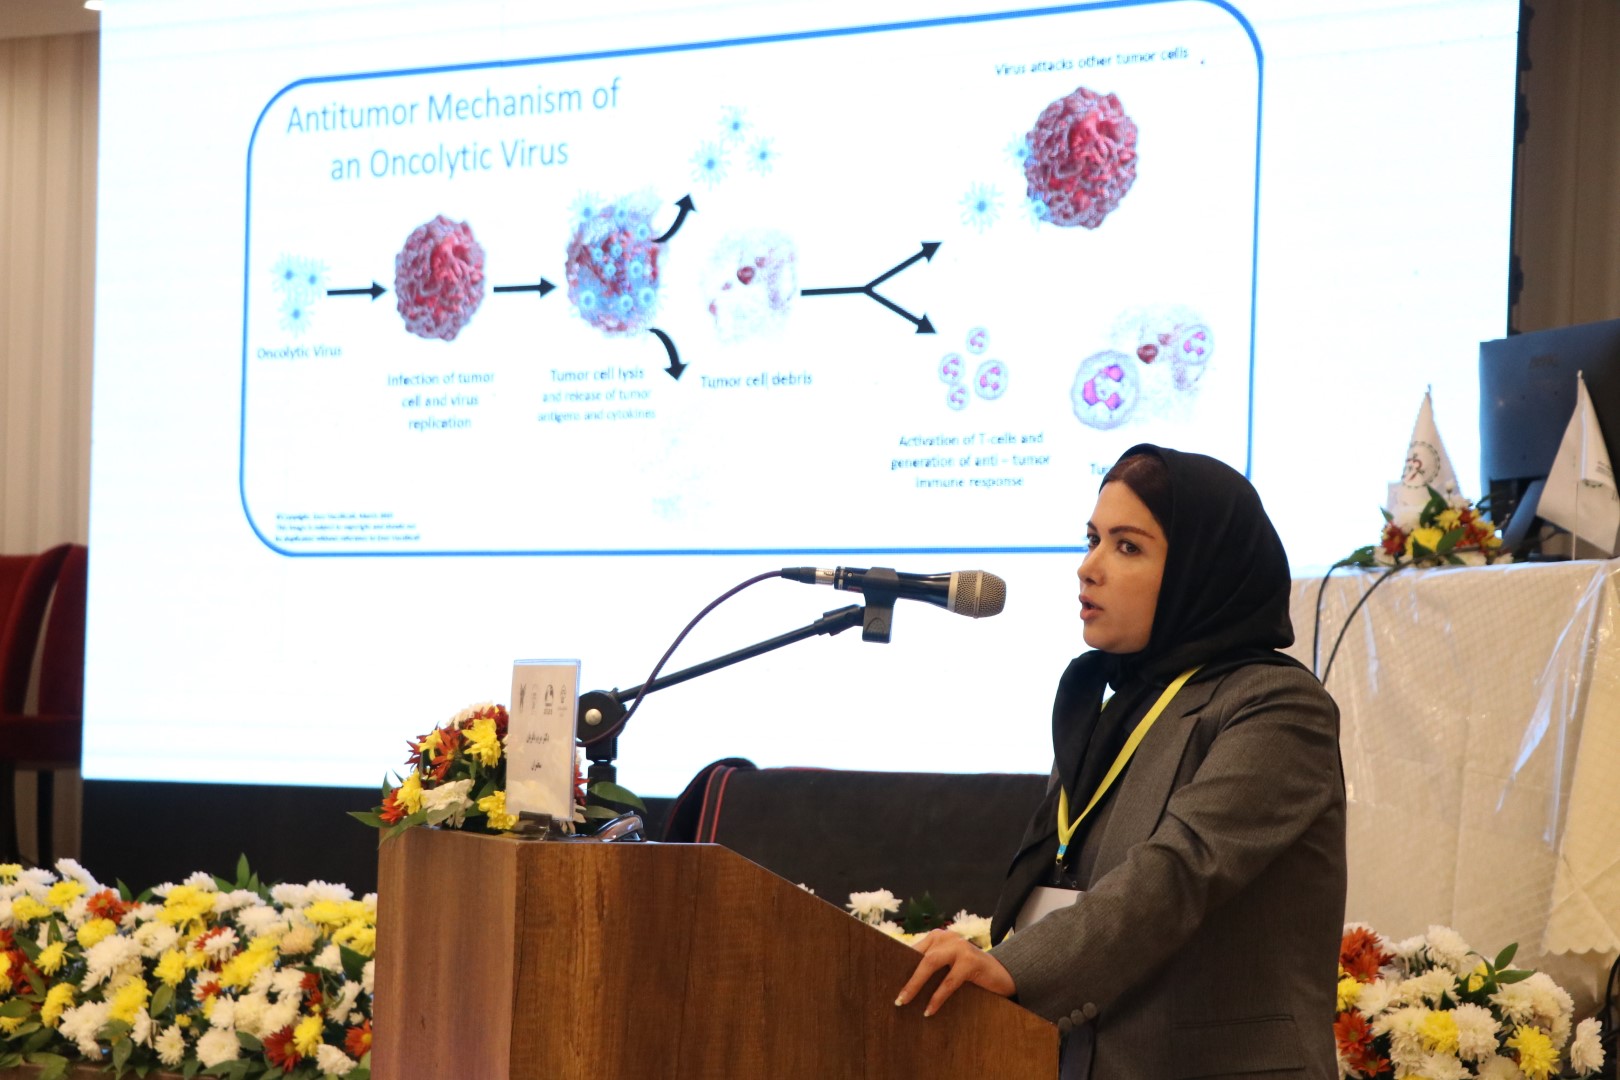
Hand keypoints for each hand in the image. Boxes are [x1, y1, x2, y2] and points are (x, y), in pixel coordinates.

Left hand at [894, 930, 1015, 1016]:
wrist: (1003, 976)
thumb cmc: (970, 974)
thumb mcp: (949, 966)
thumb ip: (932, 967)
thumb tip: (901, 985)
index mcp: (939, 936)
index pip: (914, 949)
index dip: (899, 965)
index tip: (885, 980)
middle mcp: (948, 936)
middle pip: (921, 957)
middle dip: (907, 978)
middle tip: (897, 999)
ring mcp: (961, 947)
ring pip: (931, 964)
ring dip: (915, 985)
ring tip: (904, 1002)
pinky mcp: (971, 961)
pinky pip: (949, 981)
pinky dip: (937, 997)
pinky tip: (929, 1010)